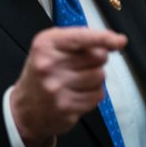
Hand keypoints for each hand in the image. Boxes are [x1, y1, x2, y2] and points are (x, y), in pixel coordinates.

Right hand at [10, 27, 126, 146]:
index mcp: (46, 44)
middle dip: (98, 58)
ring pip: (100, 76)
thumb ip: (79, 39)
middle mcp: (49, 65)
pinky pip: (97, 96)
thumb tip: (115, 41)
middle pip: (97, 56)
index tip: (120, 40)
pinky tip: (78, 93)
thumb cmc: (43, 72)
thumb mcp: (51, 46)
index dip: (103, 38)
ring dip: (96, 77)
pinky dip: (93, 94)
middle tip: (84, 63)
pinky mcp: (66, 108)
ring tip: (79, 79)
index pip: (81, 37)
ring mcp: (57, 88)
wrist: (25, 108)